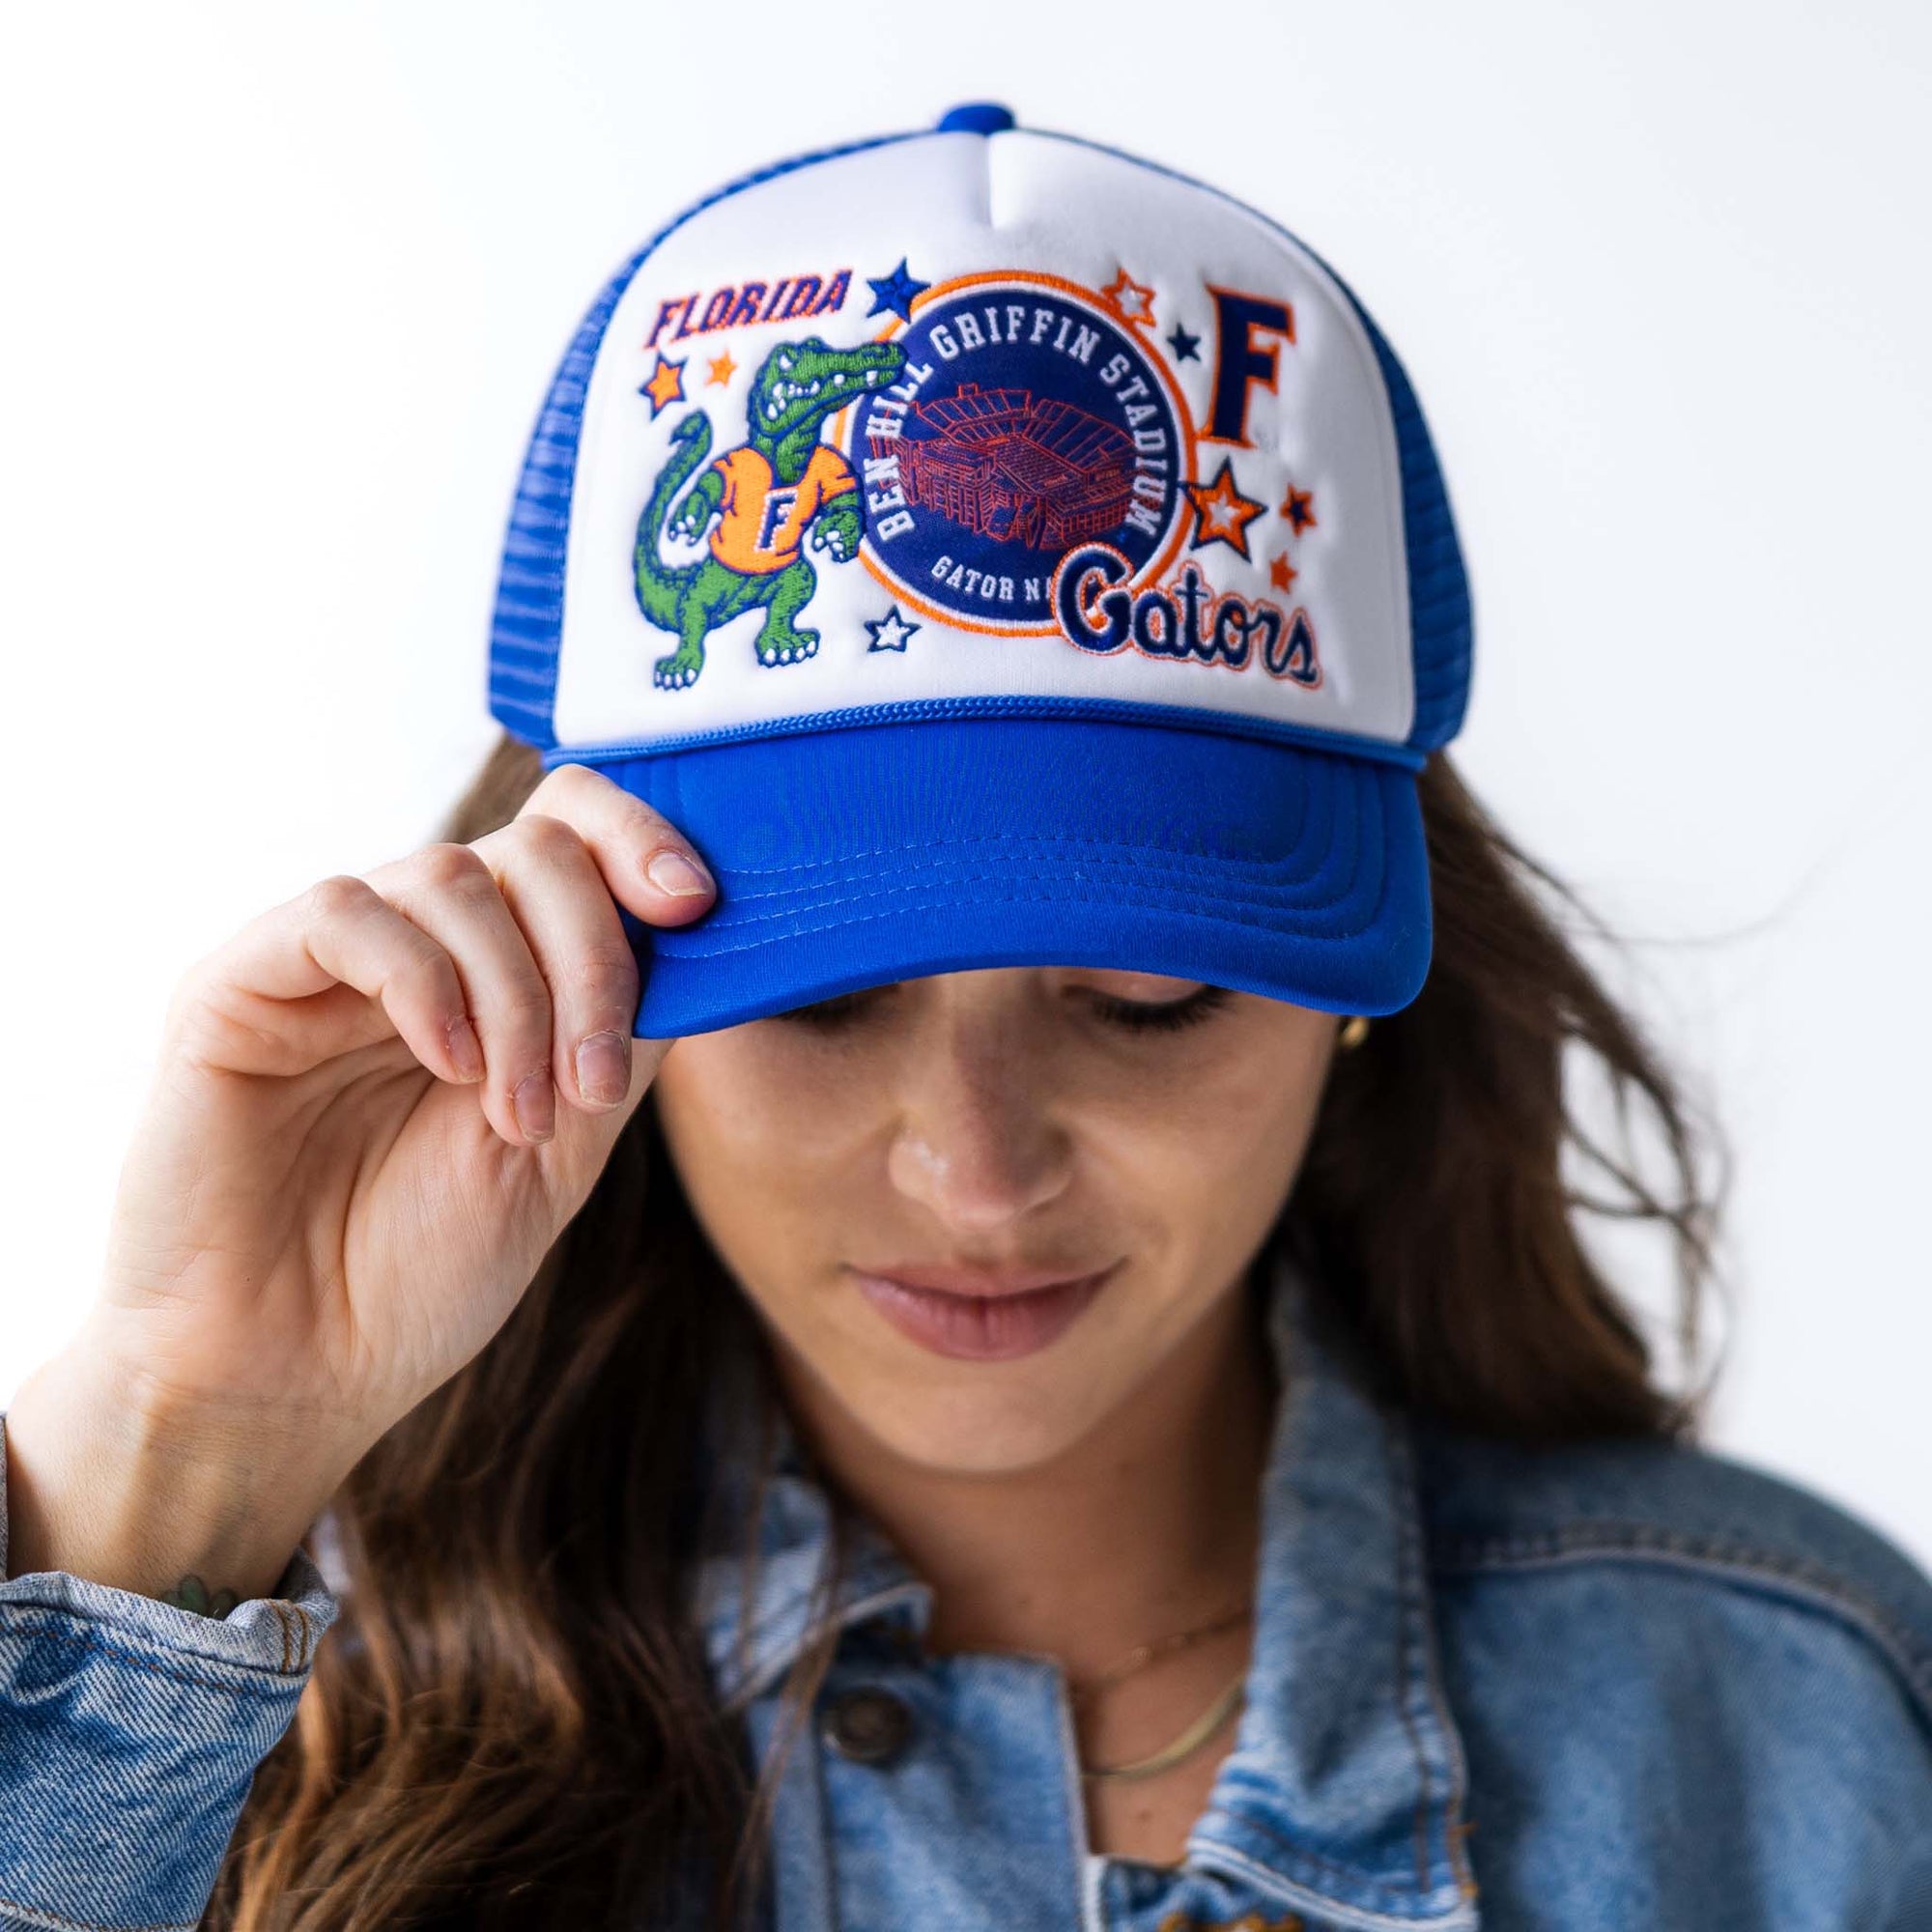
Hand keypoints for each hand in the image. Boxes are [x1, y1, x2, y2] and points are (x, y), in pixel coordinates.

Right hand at [5, 763, 715, 1598]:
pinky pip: (345, 914)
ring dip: (517, 996)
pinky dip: (423, 980)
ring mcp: (326, 963)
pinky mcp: (237, 985)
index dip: (640, 839)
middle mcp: (417, 948)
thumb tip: (692, 930)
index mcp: (496, 973)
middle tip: (592, 1085)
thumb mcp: (568, 1148)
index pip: (570, 836)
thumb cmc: (422, 1275)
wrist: (292, 1377)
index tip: (696, 907)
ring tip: (515, 1116)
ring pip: (452, 876)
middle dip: (594, 956)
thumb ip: (622, 1034)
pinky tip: (447, 1066)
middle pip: (533, 847)